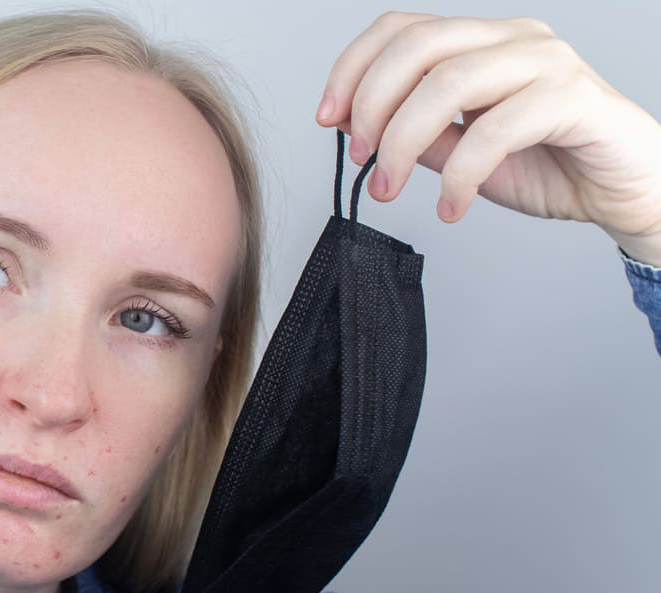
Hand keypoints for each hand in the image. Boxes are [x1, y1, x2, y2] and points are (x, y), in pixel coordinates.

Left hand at [315, 11, 660, 266]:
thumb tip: (354, 125)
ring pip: (450, 82)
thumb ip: (415, 133)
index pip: (400, 29)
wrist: (622, 192)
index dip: (353, 69)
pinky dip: (460, 175)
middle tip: (360, 155)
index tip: (327, 118)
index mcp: (479, 42)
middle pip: (418, 46)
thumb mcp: (460, 152)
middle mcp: (511, 39)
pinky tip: (451, 207)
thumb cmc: (548, 164)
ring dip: (405, 141)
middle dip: (373, 102)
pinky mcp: (573, 99)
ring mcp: (546, 63)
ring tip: (391, 188)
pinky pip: (496, 130)